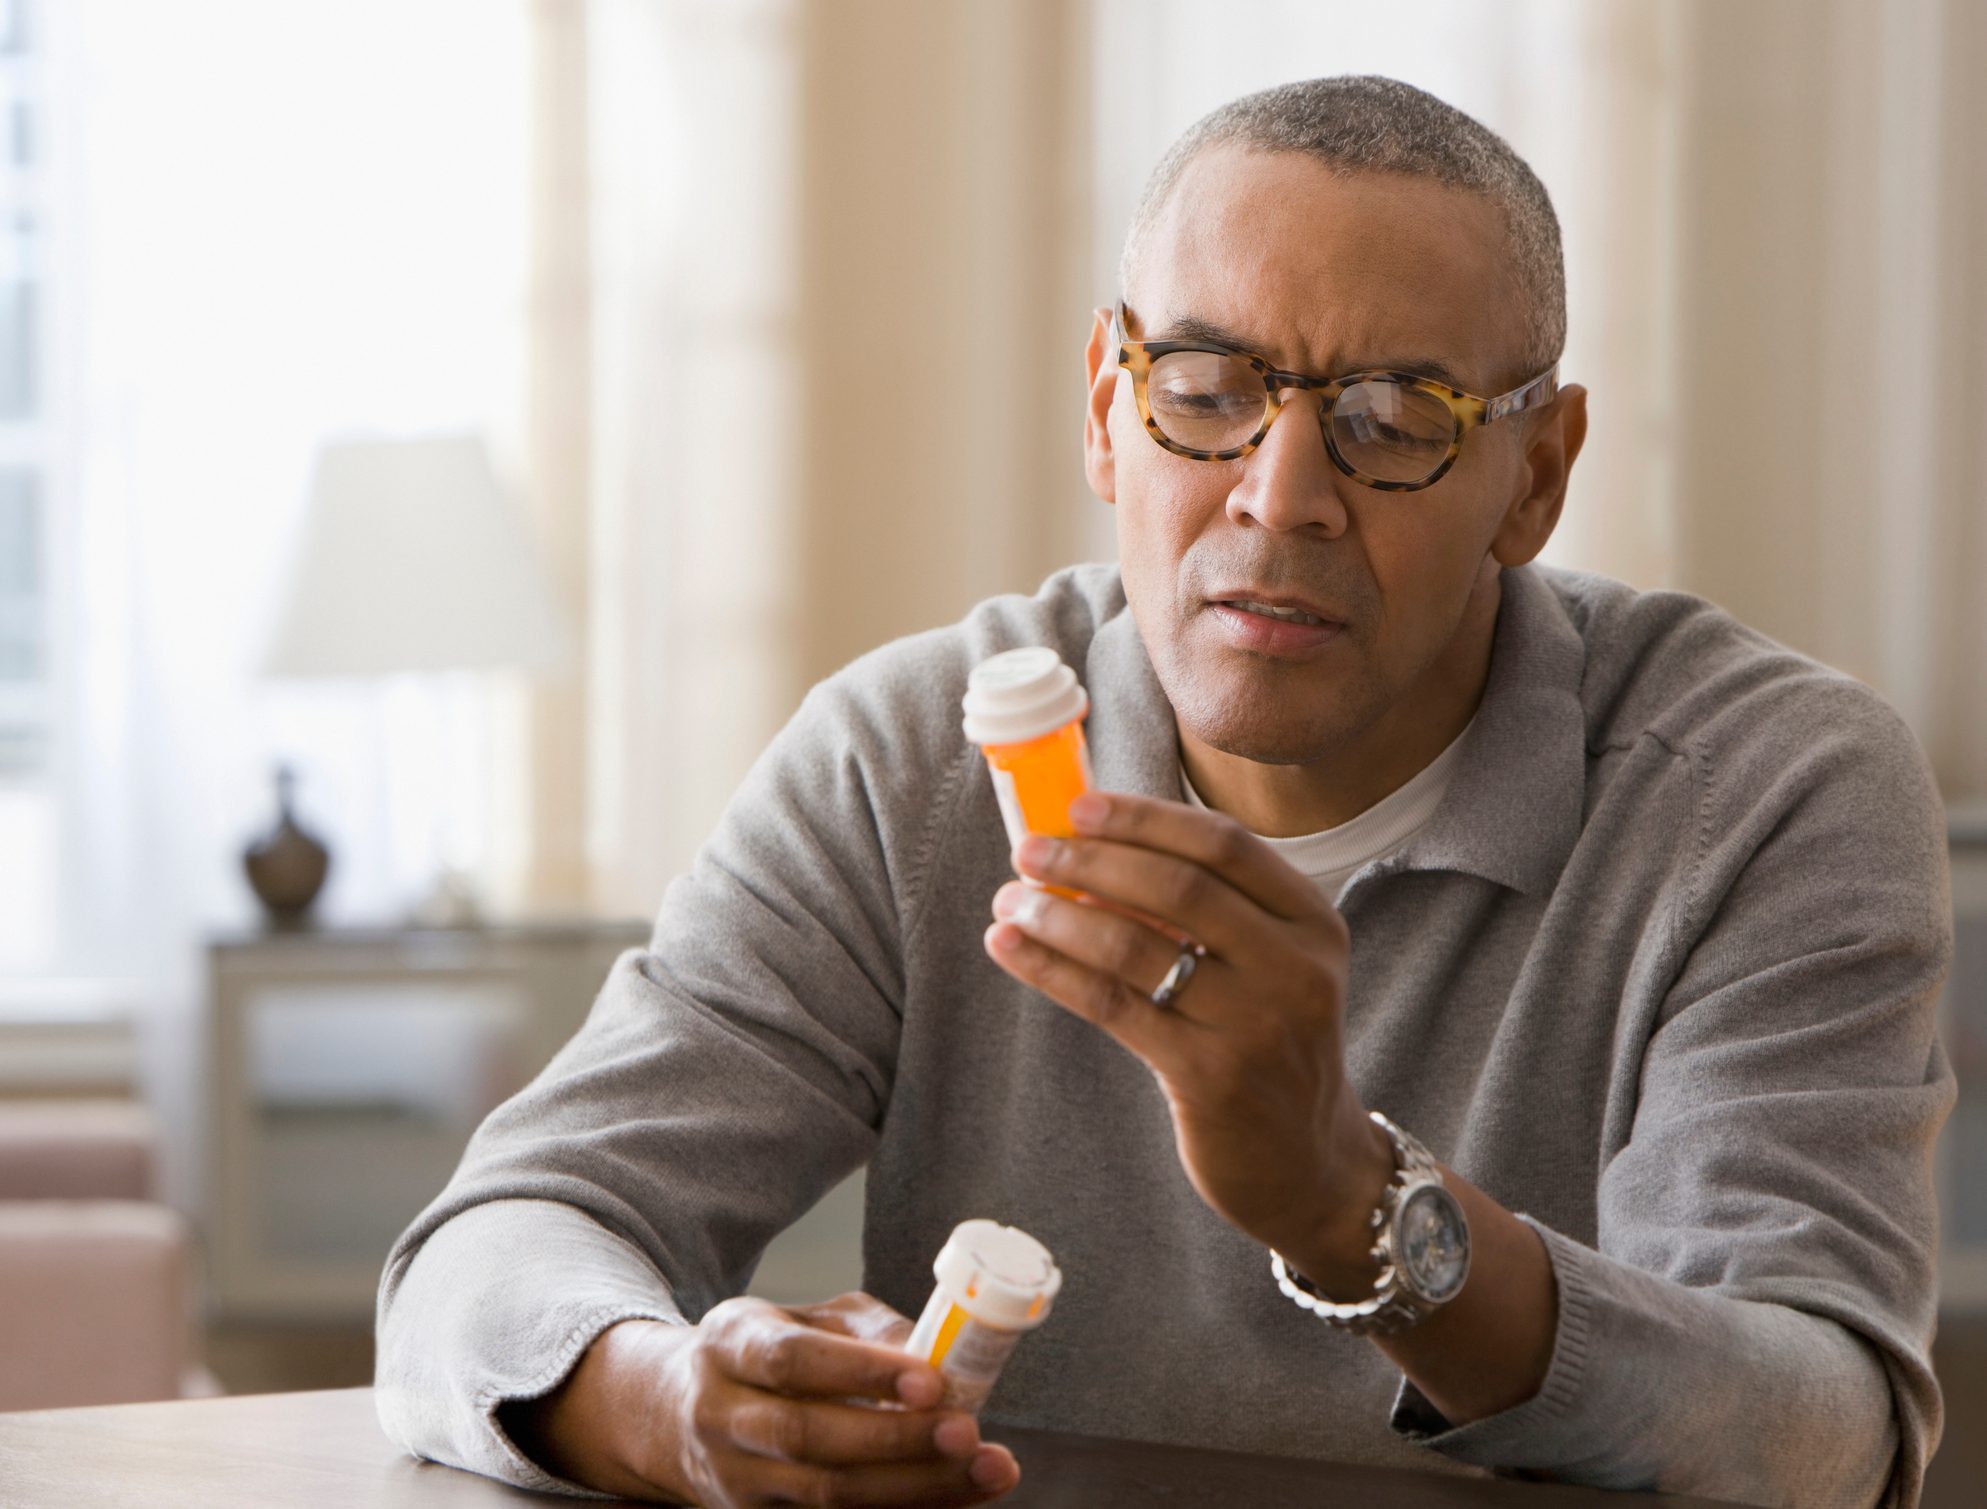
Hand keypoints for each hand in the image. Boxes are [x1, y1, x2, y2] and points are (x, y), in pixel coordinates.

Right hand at [502, 1292, 1019, 1505]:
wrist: (682, 1414)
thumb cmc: (769, 1354)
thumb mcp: (806, 1319)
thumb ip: (868, 1331)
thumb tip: (938, 1355)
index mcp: (730, 1343)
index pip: (793, 1359)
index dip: (863, 1373)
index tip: (932, 1379)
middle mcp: (721, 1414)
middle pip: (808, 1436)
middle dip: (896, 1439)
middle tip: (968, 1431)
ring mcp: (733, 1479)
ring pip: (824, 1495)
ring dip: (913, 1487)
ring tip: (986, 1468)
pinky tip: (954, 1499)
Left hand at [985, 792, 1392, 1291]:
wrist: (1306, 1161)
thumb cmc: (1266, 1043)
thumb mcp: (1270, 966)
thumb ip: (1207, 910)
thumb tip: (1091, 847)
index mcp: (1312, 923)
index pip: (1224, 845)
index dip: (1145, 819)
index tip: (1079, 807)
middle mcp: (1295, 969)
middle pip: (1178, 888)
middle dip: (1091, 861)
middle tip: (1027, 851)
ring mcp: (1256, 1025)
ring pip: (1135, 948)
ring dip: (1059, 916)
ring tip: (1009, 902)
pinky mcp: (1210, 1077)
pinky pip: (1113, 1006)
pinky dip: (1053, 969)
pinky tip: (1011, 948)